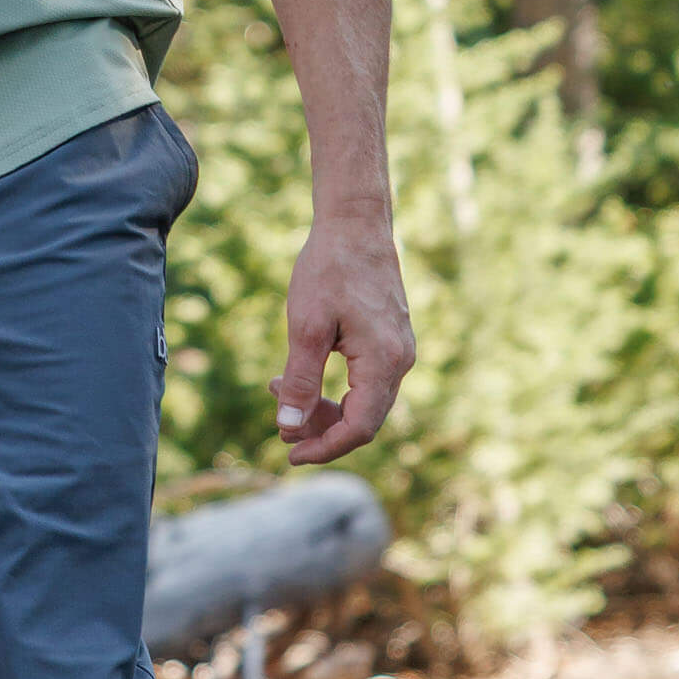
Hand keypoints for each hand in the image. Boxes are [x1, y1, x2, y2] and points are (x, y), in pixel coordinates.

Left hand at [270, 215, 413, 464]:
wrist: (355, 223)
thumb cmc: (329, 269)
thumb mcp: (306, 328)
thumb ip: (301, 382)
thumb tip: (289, 428)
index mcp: (385, 361)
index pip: (360, 428)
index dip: (325, 448)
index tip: (290, 455)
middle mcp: (400, 360)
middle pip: (363, 420)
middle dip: (319, 430)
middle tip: (280, 429)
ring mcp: (398, 351)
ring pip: (362, 402)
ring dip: (320, 407)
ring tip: (278, 388)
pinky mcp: (388, 341)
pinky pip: (363, 381)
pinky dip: (330, 388)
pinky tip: (294, 376)